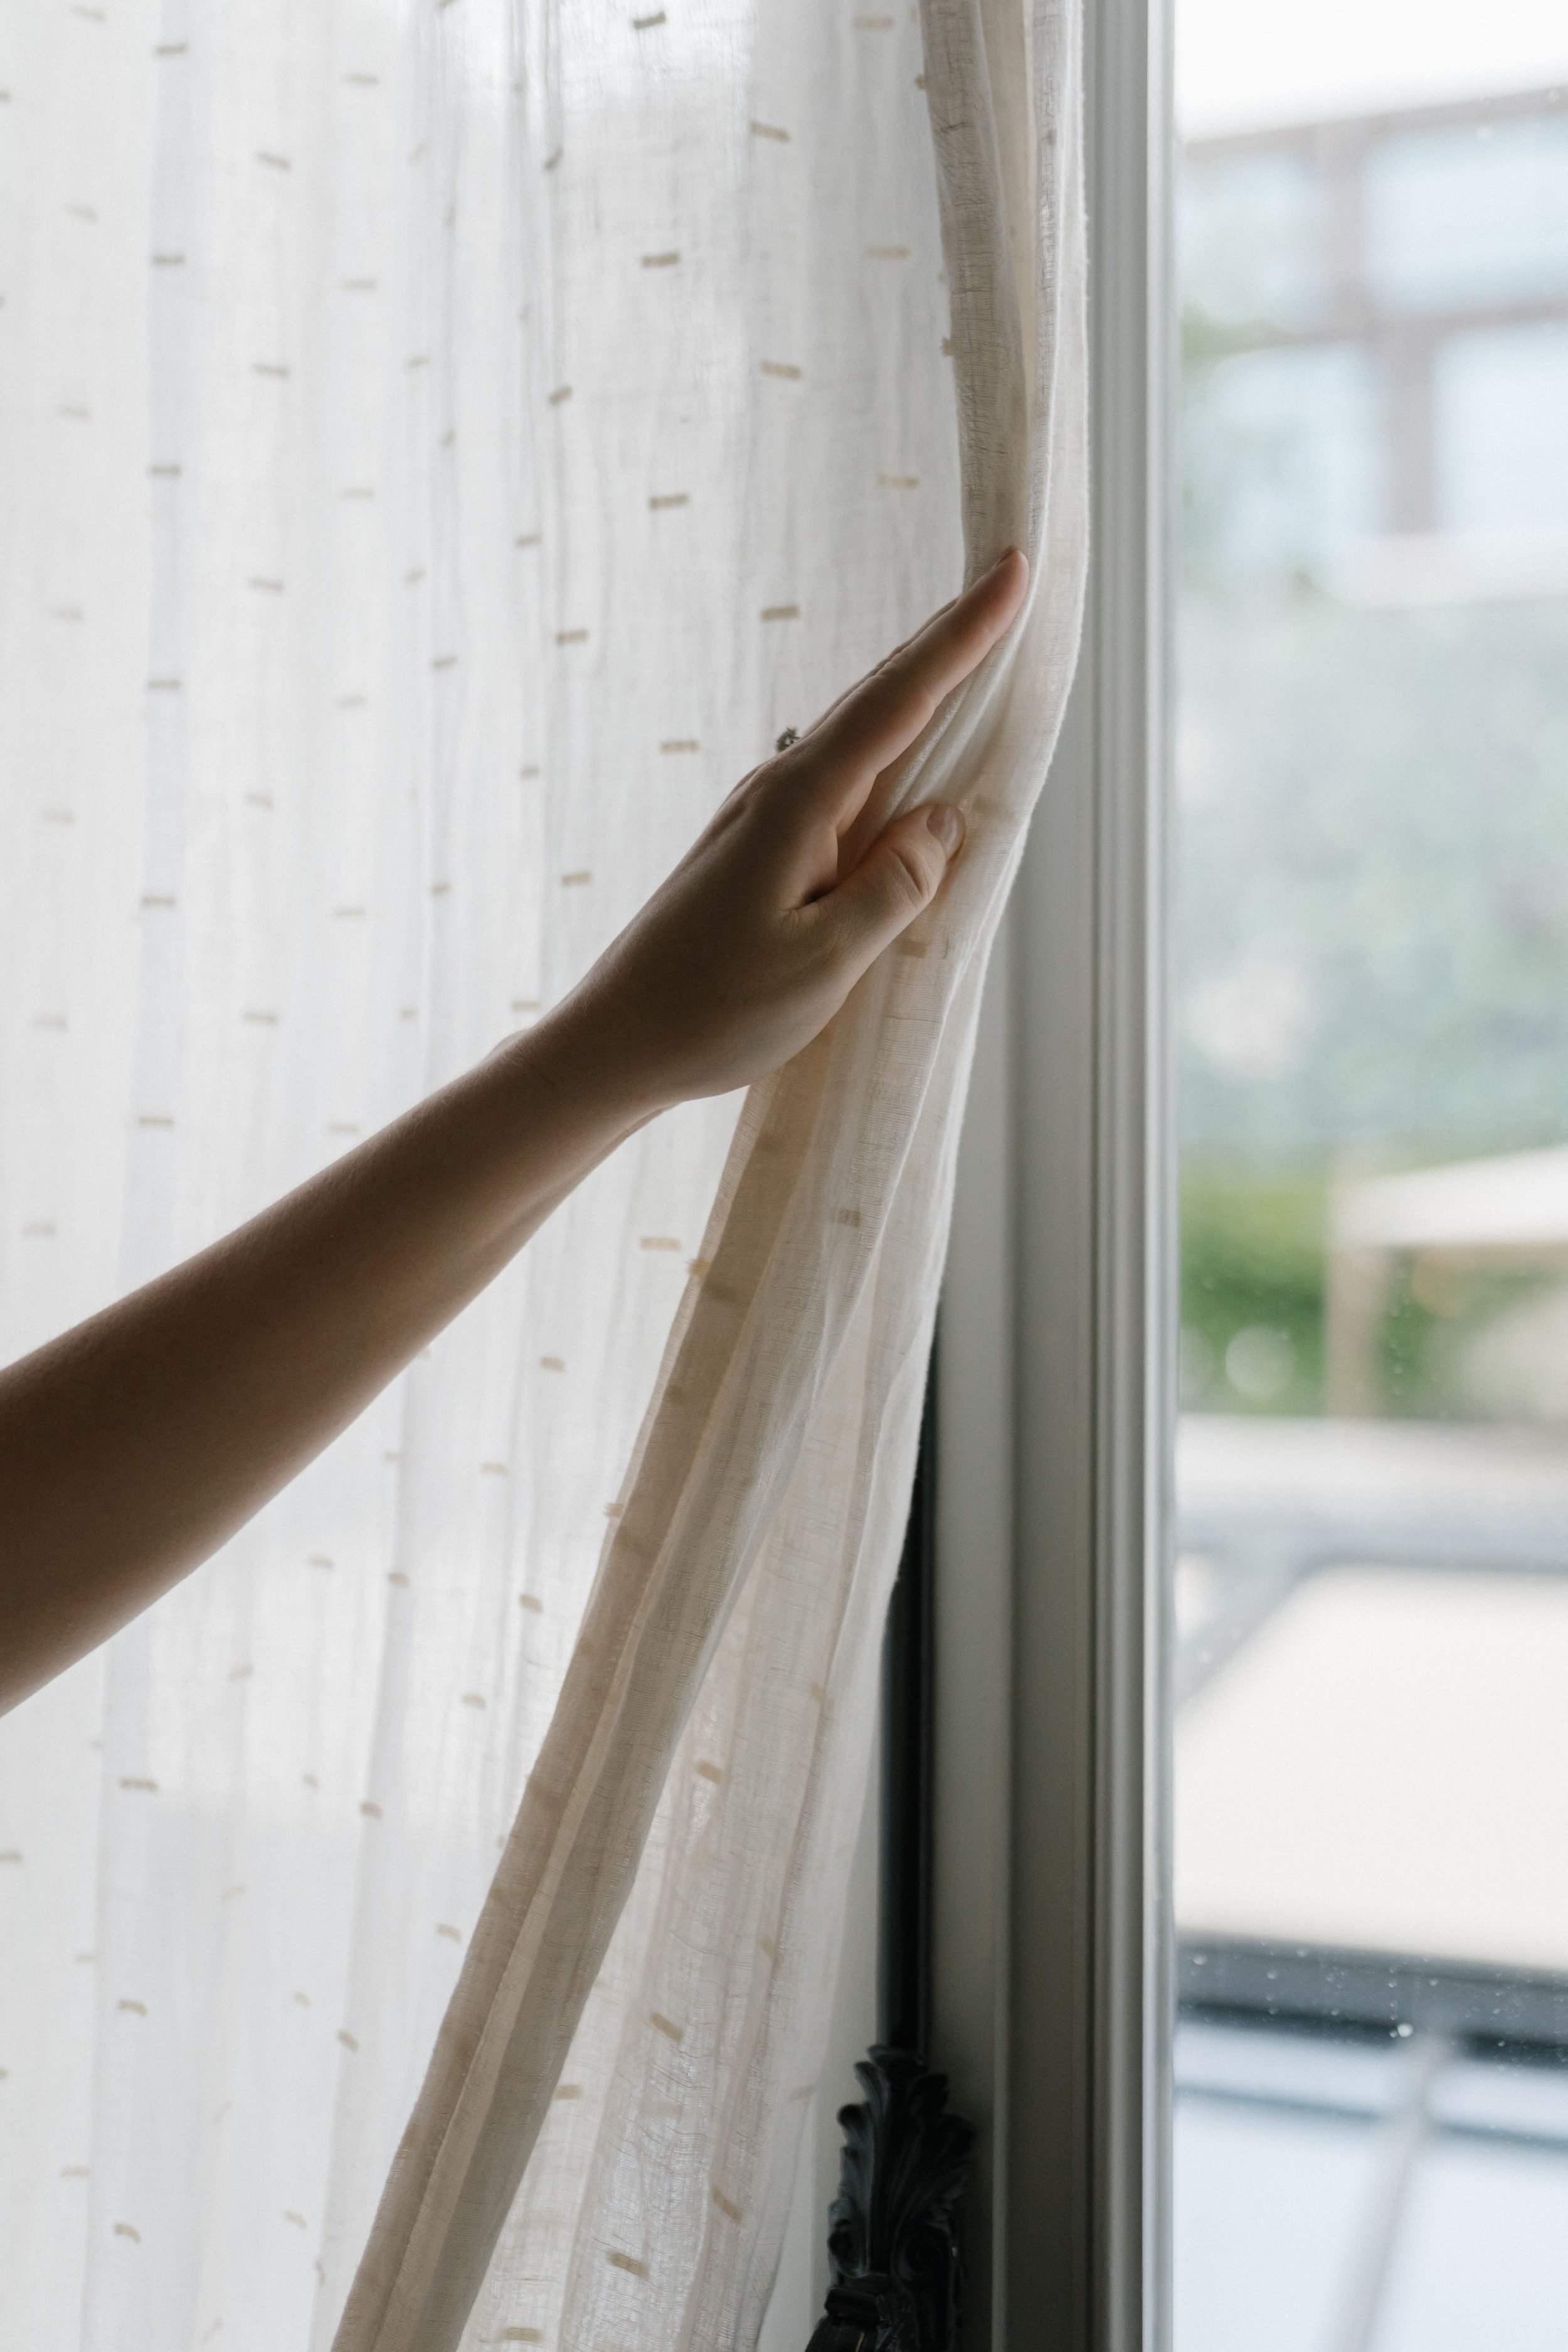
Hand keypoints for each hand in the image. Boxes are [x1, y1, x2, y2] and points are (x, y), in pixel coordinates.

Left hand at [552, 548, 1028, 1112]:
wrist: (617, 1043)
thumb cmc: (713, 1012)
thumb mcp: (824, 963)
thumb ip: (895, 888)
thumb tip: (943, 823)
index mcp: (798, 804)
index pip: (900, 701)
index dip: (964, 636)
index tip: (1012, 571)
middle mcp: (778, 791)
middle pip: (880, 698)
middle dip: (949, 641)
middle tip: (1009, 581)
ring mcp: (764, 817)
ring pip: (861, 738)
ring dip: (920, 692)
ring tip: (977, 651)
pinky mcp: (759, 848)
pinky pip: (844, 784)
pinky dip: (889, 754)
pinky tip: (910, 761)